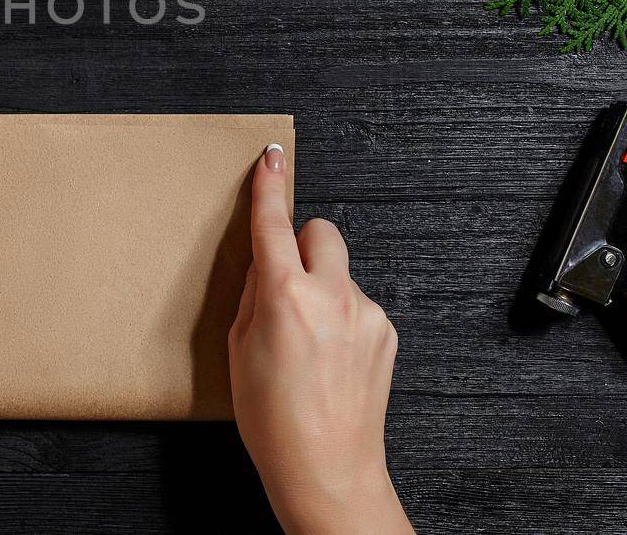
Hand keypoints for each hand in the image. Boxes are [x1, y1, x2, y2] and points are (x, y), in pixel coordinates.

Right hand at [229, 144, 412, 534]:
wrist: (327, 469)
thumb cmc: (273, 421)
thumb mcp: (240, 351)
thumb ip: (254, 298)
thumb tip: (266, 268)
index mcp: (284, 297)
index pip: (273, 224)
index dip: (269, 186)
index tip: (271, 158)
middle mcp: (331, 296)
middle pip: (321, 231)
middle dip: (301, 242)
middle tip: (284, 279)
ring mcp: (366, 313)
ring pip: (339, 272)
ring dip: (321, 288)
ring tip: (306, 343)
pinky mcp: (386, 332)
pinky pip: (358, 304)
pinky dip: (341, 317)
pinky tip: (329, 358)